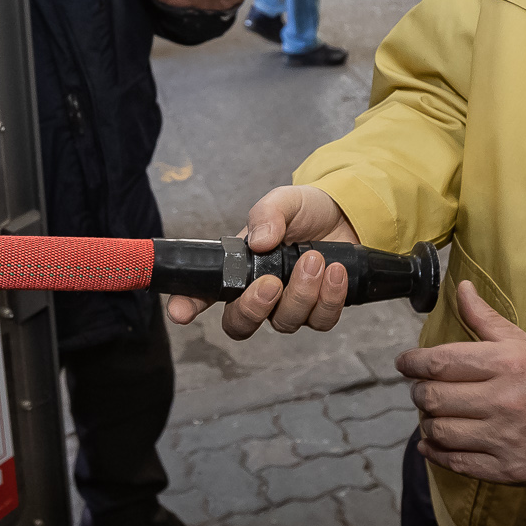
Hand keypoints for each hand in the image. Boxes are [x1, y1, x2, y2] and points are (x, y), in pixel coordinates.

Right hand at [167, 185, 356, 334]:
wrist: (346, 216)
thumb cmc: (305, 211)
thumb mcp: (284, 201)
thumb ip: (268, 214)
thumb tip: (261, 240)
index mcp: (239, 268)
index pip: (204, 293)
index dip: (187, 306)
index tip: (180, 312)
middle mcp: (259, 294)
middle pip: (240, 324)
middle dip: (253, 309)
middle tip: (272, 282)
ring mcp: (288, 306)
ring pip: (285, 322)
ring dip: (302, 293)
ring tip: (315, 259)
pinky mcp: (320, 311)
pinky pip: (320, 321)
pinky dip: (330, 298)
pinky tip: (336, 272)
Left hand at [398, 283, 525, 488]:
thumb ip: (486, 319)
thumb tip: (461, 288)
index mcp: (506, 363)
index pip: (440, 361)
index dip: (412, 362)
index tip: (405, 363)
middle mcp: (503, 400)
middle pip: (433, 397)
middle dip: (419, 392)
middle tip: (422, 389)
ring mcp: (504, 437)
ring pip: (439, 431)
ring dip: (427, 422)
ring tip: (433, 414)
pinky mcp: (507, 469)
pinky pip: (455, 462)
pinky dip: (435, 452)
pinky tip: (431, 443)